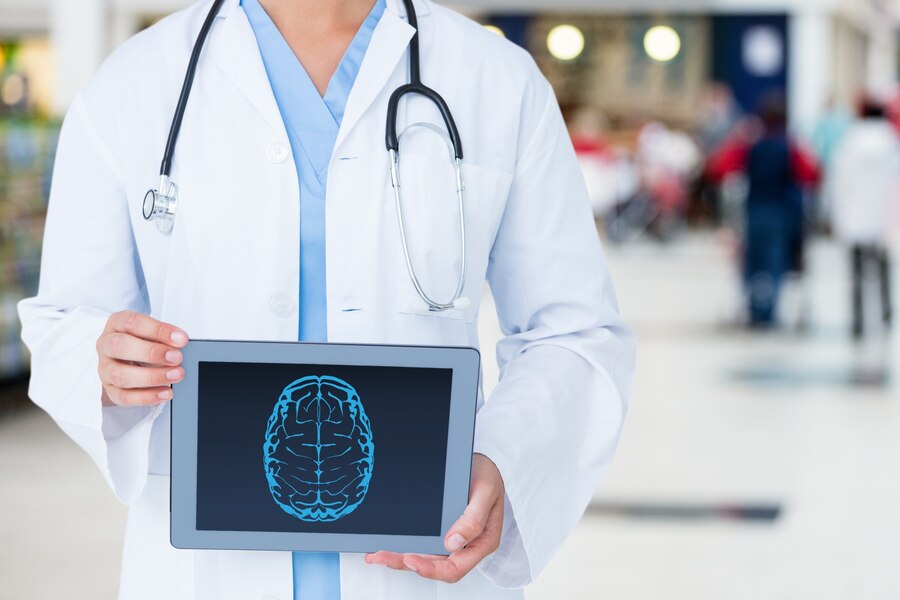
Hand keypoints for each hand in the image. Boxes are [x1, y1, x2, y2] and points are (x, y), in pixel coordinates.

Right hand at [96, 310, 188, 406]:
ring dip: (152, 377)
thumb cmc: (141, 341)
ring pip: (121, 375)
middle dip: (151, 353)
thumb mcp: (152, 332)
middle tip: (176, 358)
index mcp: (117, 324)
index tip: (181, 339)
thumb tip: (180, 344)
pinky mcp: (110, 389)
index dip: (159, 331)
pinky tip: (165, 393)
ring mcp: (105, 368)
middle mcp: (106, 345)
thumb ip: (164, 337)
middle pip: (120, 347)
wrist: (126, 358)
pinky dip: (147, 396)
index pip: (133, 323)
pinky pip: (124, 396)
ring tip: (175, 375)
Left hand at [365, 453, 503, 582]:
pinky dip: (406, 546)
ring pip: (426, 558)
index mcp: (482, 542)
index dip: (431, 569)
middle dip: (407, 563)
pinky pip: (425, 544)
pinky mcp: (443, 531)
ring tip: (377, 554)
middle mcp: (467, 546)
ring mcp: (454, 540)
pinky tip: (389, 544)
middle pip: (435, 566)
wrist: (485, 462)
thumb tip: (453, 542)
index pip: (455, 568)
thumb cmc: (489, 476)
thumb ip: (474, 518)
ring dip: (401, 558)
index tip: (411, 560)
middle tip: (383, 556)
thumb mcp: (486, 492)